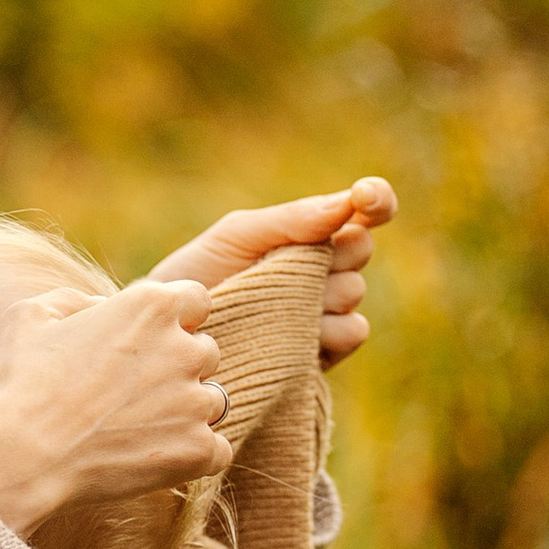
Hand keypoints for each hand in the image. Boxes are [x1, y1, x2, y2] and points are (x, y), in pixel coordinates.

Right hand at [0, 278, 232, 539]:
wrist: (21, 454)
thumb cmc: (20, 382)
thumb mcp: (31, 314)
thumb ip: (76, 300)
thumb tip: (100, 307)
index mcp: (151, 306)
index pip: (196, 299)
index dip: (175, 319)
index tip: (150, 340)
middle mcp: (184, 349)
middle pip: (206, 352)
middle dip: (179, 367)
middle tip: (134, 392)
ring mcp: (195, 402)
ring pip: (213, 402)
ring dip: (186, 411)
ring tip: (139, 429)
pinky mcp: (197, 450)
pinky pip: (216, 450)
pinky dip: (191, 455)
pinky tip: (153, 458)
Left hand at [146, 178, 395, 365]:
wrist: (173, 334)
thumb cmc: (197, 275)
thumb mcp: (237, 236)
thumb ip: (292, 218)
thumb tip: (346, 203)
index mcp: (309, 233)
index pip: (365, 208)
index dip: (376, 199)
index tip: (365, 196)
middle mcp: (325, 269)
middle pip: (360, 248)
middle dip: (329, 251)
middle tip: (280, 264)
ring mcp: (326, 310)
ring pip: (354, 291)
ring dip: (319, 295)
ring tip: (269, 305)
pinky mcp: (325, 351)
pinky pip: (352, 331)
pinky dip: (325, 330)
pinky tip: (286, 334)